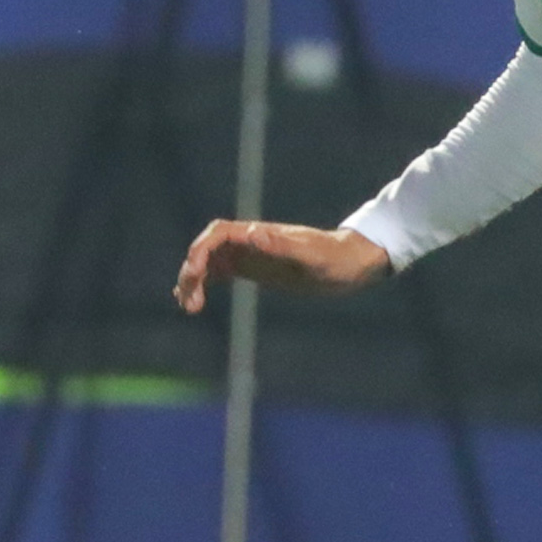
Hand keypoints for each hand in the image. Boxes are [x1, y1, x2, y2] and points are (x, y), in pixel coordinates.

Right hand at [174, 220, 387, 312]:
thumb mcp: (311, 256)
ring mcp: (250, 254)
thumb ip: (281, 245)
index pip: (218, 235)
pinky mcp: (255, 268)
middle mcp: (250, 241)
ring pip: (209, 263)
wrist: (352, 262)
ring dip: (194, 281)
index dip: (201, 251)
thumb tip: (251, 233)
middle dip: (192, 272)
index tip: (196, 275)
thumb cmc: (335, 258)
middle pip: (207, 249)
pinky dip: (204, 285)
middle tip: (190, 302)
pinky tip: (193, 302)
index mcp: (259, 235)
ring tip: (189, 308)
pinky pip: (221, 273)